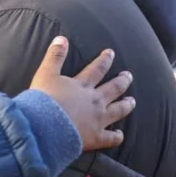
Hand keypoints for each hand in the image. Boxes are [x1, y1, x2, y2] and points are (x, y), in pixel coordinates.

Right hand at [30, 36, 135, 151]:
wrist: (44, 125)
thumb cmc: (43, 100)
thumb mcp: (46, 73)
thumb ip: (54, 56)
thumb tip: (62, 38)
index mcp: (82, 85)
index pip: (97, 69)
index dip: (104, 60)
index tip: (110, 53)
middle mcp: (94, 101)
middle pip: (113, 88)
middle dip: (122, 81)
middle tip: (128, 76)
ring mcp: (98, 119)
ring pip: (118, 110)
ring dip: (126, 105)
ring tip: (132, 101)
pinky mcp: (96, 137)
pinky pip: (111, 138)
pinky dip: (117, 136)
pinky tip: (120, 134)